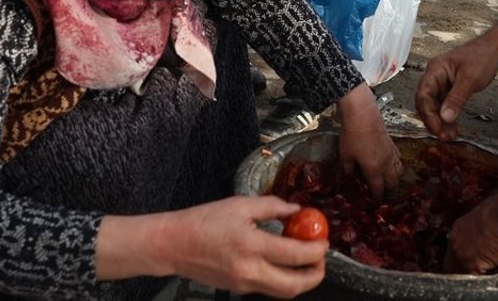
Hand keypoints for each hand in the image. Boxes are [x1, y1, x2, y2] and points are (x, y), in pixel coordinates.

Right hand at [131, 196, 326, 297]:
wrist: (173, 244)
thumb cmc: (203, 221)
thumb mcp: (241, 205)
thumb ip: (273, 207)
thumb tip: (296, 210)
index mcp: (251, 245)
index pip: (296, 255)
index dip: (316, 250)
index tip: (324, 241)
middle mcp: (249, 270)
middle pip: (294, 286)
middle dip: (316, 275)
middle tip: (321, 259)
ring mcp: (244, 284)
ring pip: (283, 292)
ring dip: (301, 280)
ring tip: (305, 261)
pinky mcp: (238, 289)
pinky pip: (268, 288)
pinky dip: (282, 278)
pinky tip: (281, 261)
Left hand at [336, 84, 402, 199]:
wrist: (363, 115)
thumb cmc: (352, 136)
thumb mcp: (345, 155)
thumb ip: (348, 169)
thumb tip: (349, 178)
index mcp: (374, 170)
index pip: (378, 189)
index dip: (377, 198)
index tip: (374, 203)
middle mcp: (386, 164)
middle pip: (393, 183)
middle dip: (388, 190)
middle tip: (381, 193)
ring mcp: (391, 153)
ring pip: (399, 171)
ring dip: (394, 179)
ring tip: (388, 180)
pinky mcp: (393, 144)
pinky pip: (399, 159)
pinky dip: (396, 165)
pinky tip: (390, 163)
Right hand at [415, 35, 497, 141]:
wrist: (493, 50)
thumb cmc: (481, 58)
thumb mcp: (470, 79)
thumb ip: (456, 98)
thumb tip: (445, 118)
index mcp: (435, 70)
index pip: (423, 95)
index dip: (428, 114)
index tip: (437, 129)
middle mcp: (434, 77)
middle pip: (425, 103)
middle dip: (433, 121)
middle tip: (444, 137)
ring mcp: (440, 84)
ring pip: (434, 107)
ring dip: (440, 122)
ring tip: (450, 136)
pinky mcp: (448, 90)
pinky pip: (443, 106)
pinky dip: (447, 118)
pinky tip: (453, 128)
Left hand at [443, 196, 497, 273]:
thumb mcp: (484, 216)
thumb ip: (480, 229)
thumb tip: (488, 234)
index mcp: (458, 229)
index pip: (453, 251)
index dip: (460, 258)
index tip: (468, 262)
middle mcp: (455, 242)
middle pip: (450, 265)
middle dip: (459, 269)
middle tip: (472, 271)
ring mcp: (461, 255)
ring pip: (459, 274)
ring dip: (470, 275)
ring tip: (483, 273)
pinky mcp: (472, 265)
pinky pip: (473, 279)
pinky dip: (483, 278)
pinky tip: (493, 273)